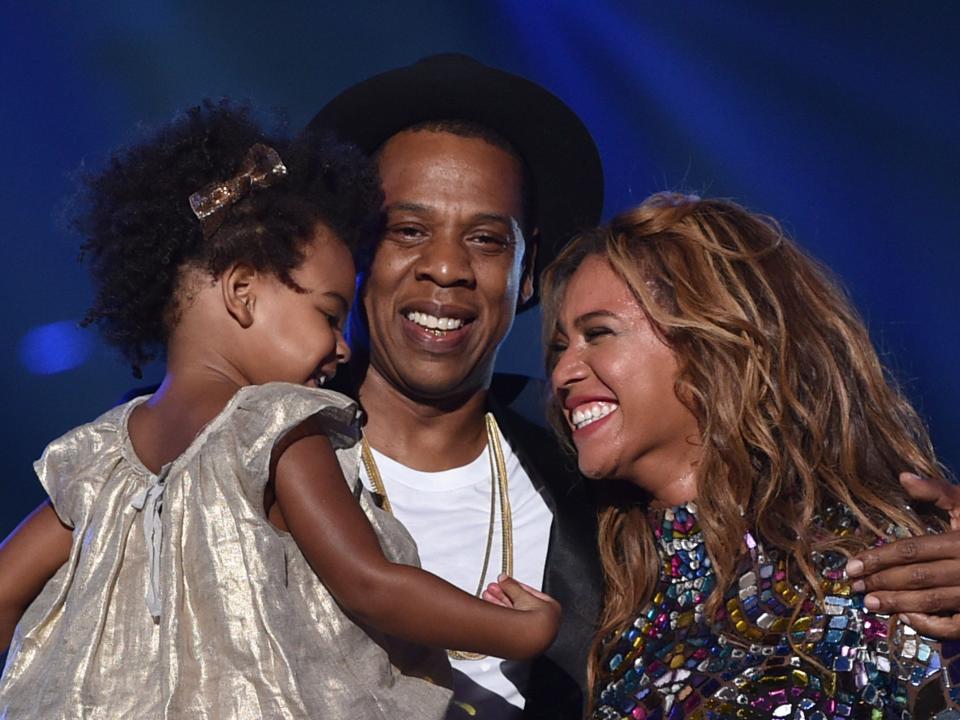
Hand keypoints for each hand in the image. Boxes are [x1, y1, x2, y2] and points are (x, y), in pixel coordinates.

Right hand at [483, 574, 560, 654]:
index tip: (504, 583)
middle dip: (504, 594)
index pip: (530, 593)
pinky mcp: (520, 639)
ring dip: (499, 603)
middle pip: (520, 603)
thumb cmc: (537, 620)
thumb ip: (512, 586)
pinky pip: (509, 622)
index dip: (515, 586)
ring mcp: (531, 630)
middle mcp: (542, 620)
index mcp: (551, 608)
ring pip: (513, 613)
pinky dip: (500, 613)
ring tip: (487, 595)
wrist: (533, 639)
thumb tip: (504, 579)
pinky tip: (490, 607)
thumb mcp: (522, 596)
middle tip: (493, 588)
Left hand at [845, 472, 959, 637]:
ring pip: (931, 601)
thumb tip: (903, 477)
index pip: (912, 550)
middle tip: (853, 584)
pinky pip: (954, 626)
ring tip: (868, 601)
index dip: (879, 557)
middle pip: (916, 576)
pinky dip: (929, 624)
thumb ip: (939, 492)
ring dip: (896, 602)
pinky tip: (906, 616)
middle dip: (881, 581)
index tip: (852, 564)